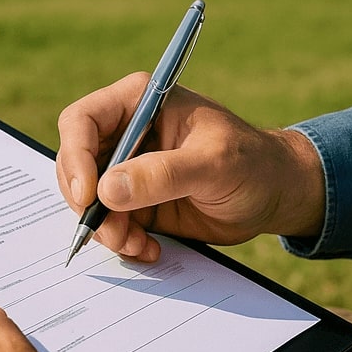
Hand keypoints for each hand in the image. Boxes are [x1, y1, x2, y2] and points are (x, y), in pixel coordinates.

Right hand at [56, 76, 325, 260]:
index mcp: (139, 101)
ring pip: (88, 199)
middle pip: (75, 163)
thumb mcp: (213, 164)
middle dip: (87, 202)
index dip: (76, 157)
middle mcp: (126, 132)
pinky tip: (149, 249)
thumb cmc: (252, 163)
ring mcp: (128, 168)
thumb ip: (161, 175)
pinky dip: (121, 240)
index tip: (89, 196)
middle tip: (110, 232)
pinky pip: (109, 222)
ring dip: (105, 228)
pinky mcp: (135, 200)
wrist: (276, 194)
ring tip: (136, 245)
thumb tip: (107, 190)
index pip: (82, 121)